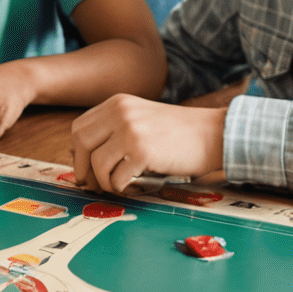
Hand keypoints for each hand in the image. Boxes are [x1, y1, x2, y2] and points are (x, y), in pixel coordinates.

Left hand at [70, 94, 226, 194]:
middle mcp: (120, 112)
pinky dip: (122, 188)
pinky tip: (135, 187)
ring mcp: (130, 130)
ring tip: (119, 187)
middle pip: (81, 143)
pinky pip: (117, 177)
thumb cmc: (180, 132)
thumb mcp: (141, 120)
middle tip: (92, 185)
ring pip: (97, 163)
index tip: (85, 169)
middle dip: (83, 169)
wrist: (214, 133)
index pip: (80, 128)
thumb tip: (82, 156)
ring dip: (105, 182)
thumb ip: (114, 131)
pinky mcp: (142, 151)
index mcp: (117, 103)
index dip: (78, 152)